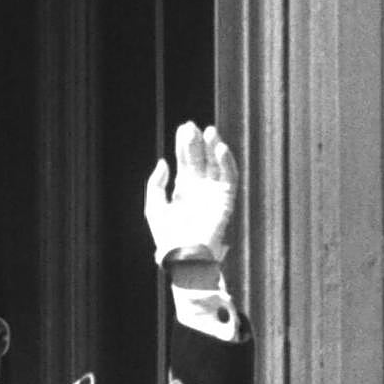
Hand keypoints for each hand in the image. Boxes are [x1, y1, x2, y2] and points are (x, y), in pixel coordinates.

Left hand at [144, 121, 237, 266]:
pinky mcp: (226, 200)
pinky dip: (226, 163)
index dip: (184, 144)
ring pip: (216, 164)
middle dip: (196, 142)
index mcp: (183, 189)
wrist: (186, 257)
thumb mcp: (154, 207)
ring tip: (208, 131)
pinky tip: (219, 149)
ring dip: (213, 147)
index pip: (186, 161)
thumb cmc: (167, 237)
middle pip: (200, 159)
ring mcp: (214, 193)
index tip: (183, 128)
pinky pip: (229, 177)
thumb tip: (163, 162)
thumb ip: (156, 184)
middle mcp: (200, 188)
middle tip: (192, 126)